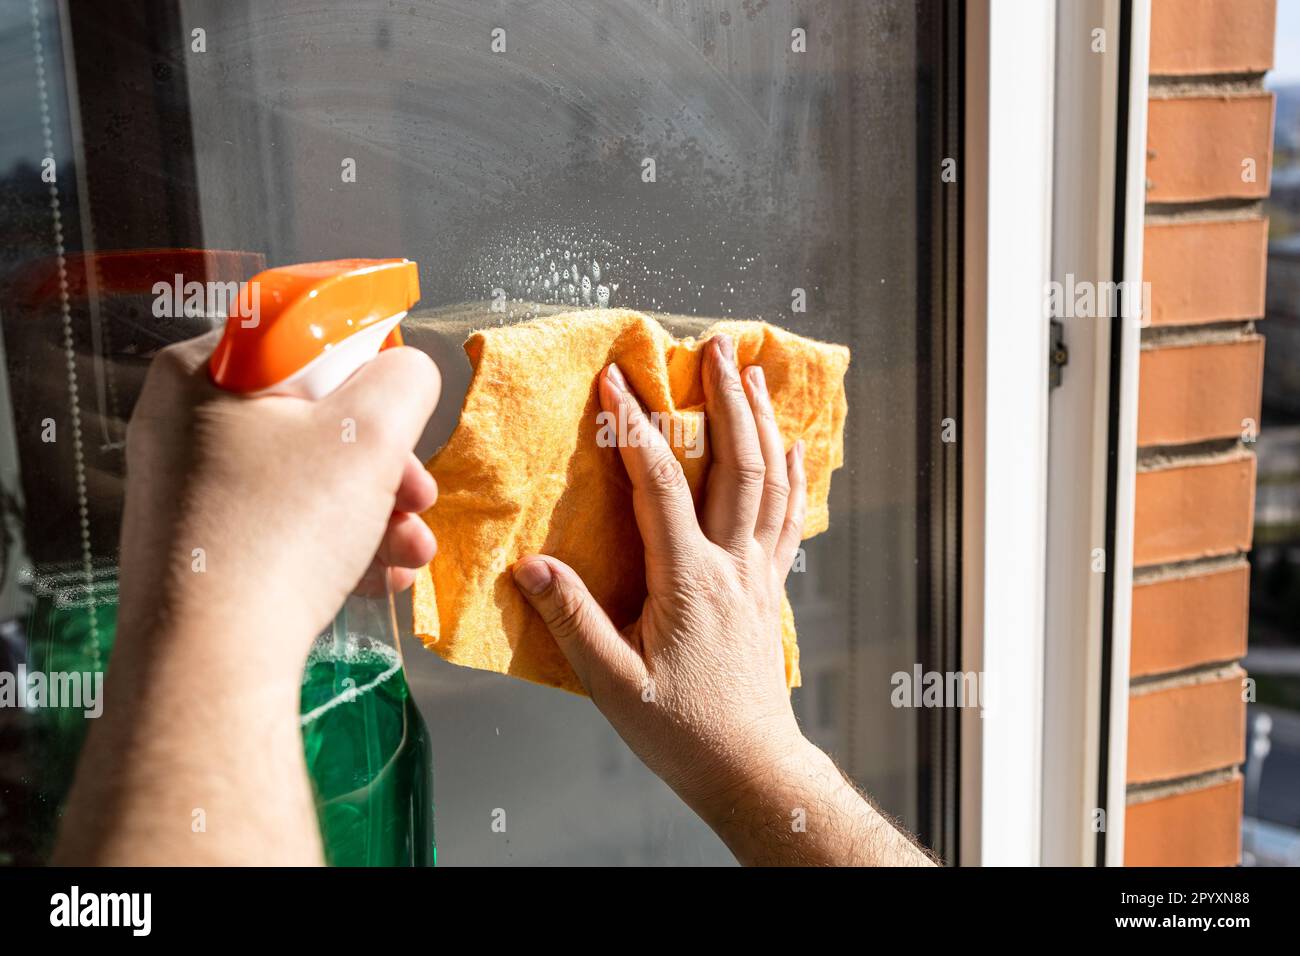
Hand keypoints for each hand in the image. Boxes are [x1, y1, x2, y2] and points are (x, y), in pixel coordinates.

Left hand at [55, 330, 440, 864]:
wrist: (210, 663)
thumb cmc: (282, 532)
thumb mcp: (370, 436)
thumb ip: (404, 380)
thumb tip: (407, 371)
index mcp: (202, 371)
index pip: (301, 338)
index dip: (368, 368)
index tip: (404, 410)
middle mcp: (181, 424)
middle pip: (311, 417)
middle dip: (384, 462)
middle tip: (421, 495)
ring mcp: (184, 491)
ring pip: (304, 479)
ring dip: (373, 511)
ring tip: (414, 550)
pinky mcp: (197, 550)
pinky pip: (280, 525)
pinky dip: (335, 544)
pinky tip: (381, 576)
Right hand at [512, 334, 809, 821]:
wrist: (750, 766)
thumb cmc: (681, 730)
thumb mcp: (614, 684)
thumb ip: (574, 621)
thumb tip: (530, 567)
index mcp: (689, 580)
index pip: (660, 485)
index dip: (634, 428)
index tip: (615, 382)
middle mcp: (733, 565)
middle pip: (738, 464)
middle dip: (726, 398)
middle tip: (720, 347)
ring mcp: (758, 574)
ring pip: (770, 481)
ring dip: (763, 423)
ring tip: (754, 375)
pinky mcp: (769, 588)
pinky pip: (786, 517)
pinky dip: (791, 475)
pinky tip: (794, 447)